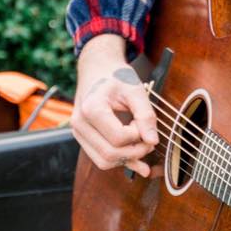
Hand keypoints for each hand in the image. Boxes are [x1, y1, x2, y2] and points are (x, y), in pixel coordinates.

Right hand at [71, 36, 159, 176]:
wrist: (97, 69)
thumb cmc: (116, 76)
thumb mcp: (135, 89)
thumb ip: (145, 115)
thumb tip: (153, 141)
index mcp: (92, 108)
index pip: (119, 137)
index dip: (138, 135)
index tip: (145, 122)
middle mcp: (80, 123)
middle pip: (110, 153)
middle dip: (135, 151)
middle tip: (150, 140)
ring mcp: (78, 132)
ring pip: (103, 162)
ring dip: (127, 159)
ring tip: (142, 145)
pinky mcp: (83, 138)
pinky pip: (100, 159)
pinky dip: (119, 161)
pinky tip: (136, 159)